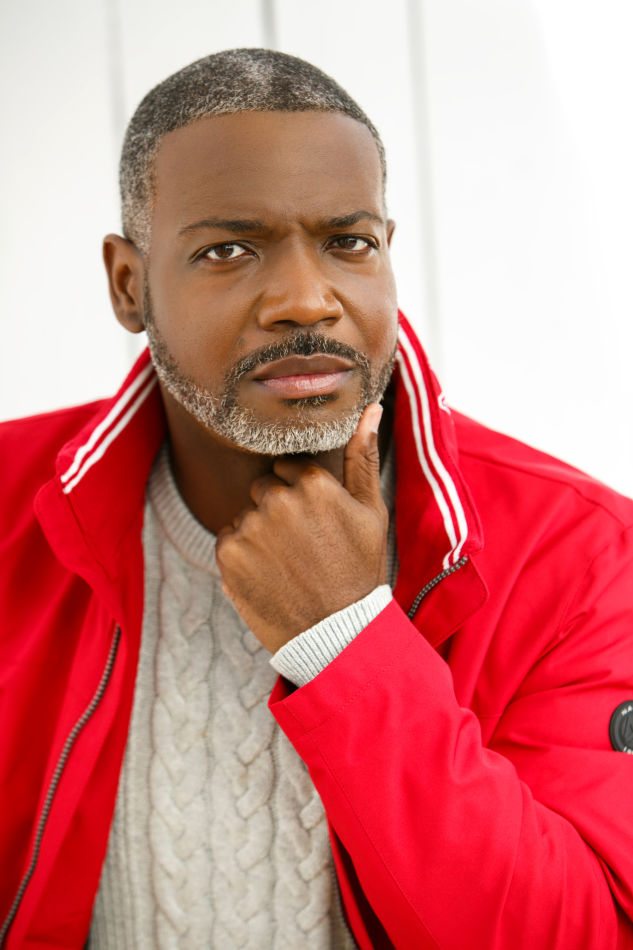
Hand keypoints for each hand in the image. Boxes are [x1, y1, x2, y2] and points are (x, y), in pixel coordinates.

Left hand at [215, 404, 387, 652]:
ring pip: (247, 516)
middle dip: (278, 511)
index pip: (289, 469)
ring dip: (260, 534)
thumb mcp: (372, 512)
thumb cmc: (359, 570)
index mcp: (313, 482)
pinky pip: (228, 539)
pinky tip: (269, 575)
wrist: (337, 633)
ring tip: (288, 565)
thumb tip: (369, 408)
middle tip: (304, 547)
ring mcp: (250, 527)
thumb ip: (363, 456)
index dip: (302, 496)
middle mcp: (277, 499)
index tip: (316, 523)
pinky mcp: (228, 555)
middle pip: (264, 490)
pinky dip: (242, 555)